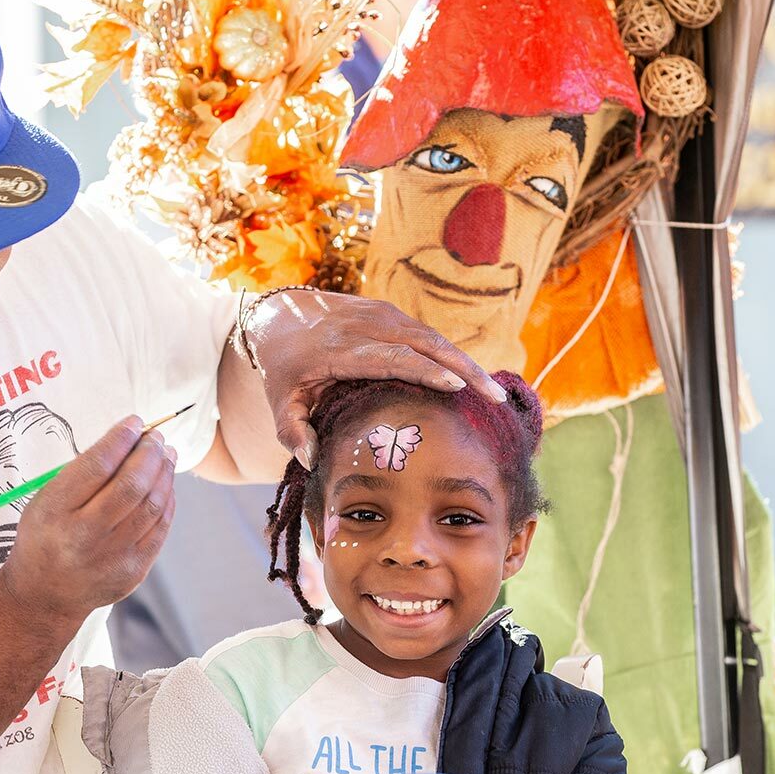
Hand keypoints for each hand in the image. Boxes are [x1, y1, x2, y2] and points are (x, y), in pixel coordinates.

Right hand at [0, 417, 176, 625]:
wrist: (45, 594)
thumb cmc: (46, 535)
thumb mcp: (46, 500)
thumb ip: (81, 473)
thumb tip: (128, 439)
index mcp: (54, 512)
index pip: (96, 467)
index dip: (121, 440)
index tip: (134, 422)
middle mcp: (84, 536)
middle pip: (131, 486)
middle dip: (149, 454)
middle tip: (156, 436)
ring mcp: (112, 556)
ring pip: (152, 505)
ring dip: (164, 473)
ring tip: (166, 454)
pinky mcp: (134, 570)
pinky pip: (160, 527)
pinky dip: (167, 500)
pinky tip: (166, 483)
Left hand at [244, 290, 506, 467]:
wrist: (281, 314)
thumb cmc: (284, 367)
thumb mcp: (279, 401)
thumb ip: (291, 432)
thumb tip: (311, 459)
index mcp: (343, 349)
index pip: (393, 357)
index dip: (427, 370)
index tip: (457, 386)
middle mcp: (368, 326)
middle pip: (426, 344)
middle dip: (464, 368)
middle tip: (495, 396)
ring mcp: (383, 316)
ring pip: (433, 338)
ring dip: (466, 363)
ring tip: (493, 391)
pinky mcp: (391, 314)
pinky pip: (427, 335)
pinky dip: (452, 356)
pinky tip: (472, 378)